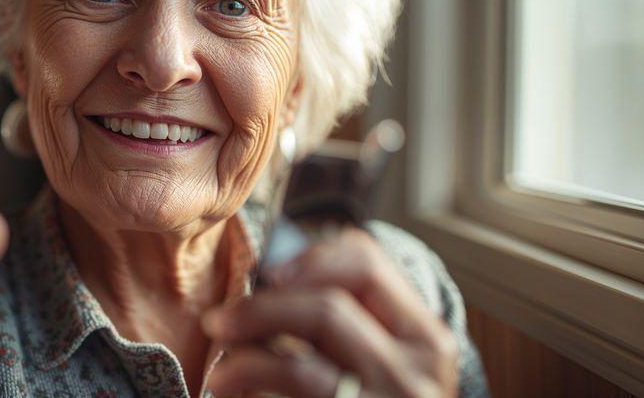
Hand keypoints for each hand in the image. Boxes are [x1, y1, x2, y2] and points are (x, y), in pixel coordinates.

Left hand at [202, 227, 457, 397]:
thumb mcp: (387, 360)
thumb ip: (352, 318)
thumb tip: (275, 277)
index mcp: (425, 338)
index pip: (368, 264)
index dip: (310, 259)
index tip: (268, 274)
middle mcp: (416, 375)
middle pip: (326, 310)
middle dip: (259, 310)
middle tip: (218, 322)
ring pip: (301, 369)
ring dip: (245, 364)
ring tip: (219, 375)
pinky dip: (254, 397)